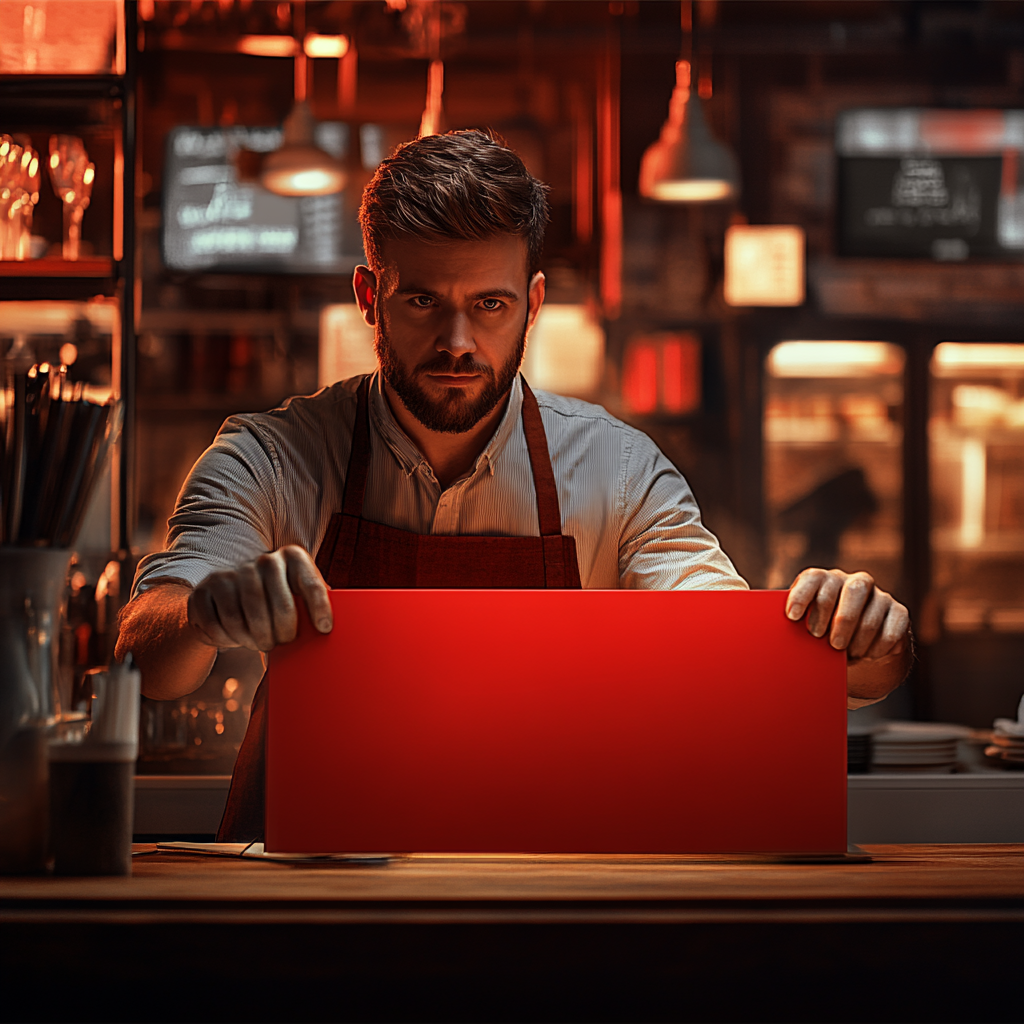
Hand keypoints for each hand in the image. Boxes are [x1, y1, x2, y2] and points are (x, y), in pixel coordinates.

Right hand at [186, 545, 332, 652]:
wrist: (232, 596)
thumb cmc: (280, 602)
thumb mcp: (302, 598)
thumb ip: (319, 605)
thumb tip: (342, 630)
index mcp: (293, 558)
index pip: (310, 583)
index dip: (319, 607)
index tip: (325, 629)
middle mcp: (264, 560)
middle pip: (279, 604)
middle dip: (284, 632)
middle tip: (283, 643)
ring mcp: (231, 573)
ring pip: (245, 617)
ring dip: (254, 638)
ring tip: (262, 643)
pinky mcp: (204, 590)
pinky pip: (216, 624)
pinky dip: (228, 639)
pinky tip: (237, 638)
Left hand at [785, 568, 908, 662]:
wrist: (859, 645)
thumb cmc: (824, 632)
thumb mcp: (807, 626)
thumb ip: (796, 626)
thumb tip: (776, 639)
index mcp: (826, 580)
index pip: (814, 578)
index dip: (802, 595)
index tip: (792, 617)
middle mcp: (854, 582)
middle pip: (853, 591)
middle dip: (842, 620)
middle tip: (831, 644)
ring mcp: (880, 596)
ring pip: (873, 616)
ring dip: (858, 641)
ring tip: (848, 655)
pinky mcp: (899, 613)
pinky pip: (892, 631)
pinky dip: (877, 648)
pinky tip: (867, 655)